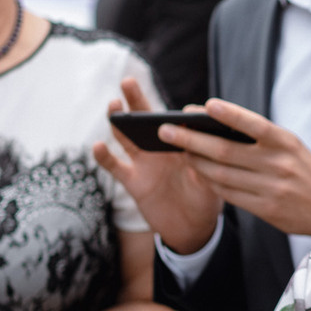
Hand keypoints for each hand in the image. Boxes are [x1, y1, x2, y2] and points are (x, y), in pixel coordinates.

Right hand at [93, 76, 225, 253]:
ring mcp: (145, 163)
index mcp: (181, 145)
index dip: (179, 115)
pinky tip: (98, 146)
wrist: (192, 229)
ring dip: (119, 121)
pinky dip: (105, 157)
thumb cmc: (206, 200)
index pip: (176, 122)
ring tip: (114, 105)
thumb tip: (201, 149)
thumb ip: (205, 166)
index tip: (185, 112)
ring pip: (127, 137)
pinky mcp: (133, 181)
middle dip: (136, 100)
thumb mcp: (211, 182)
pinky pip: (116, 166)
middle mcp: (161, 149)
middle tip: (128, 81)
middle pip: (145, 119)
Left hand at [164, 99, 310, 241]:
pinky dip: (210, 182)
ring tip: (179, 151)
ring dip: (195, 162)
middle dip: (191, 140)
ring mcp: (270, 188)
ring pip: (221, 174)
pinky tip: (199, 172)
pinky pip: (229, 194)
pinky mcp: (265, 208)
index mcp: (285, 142)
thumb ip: (260, 137)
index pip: (253, 124)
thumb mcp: (291, 146)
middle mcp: (277, 163)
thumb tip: (217, 126)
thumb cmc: (304, 169)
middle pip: (224, 151)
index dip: (228, 114)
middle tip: (166, 130)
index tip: (204, 106)